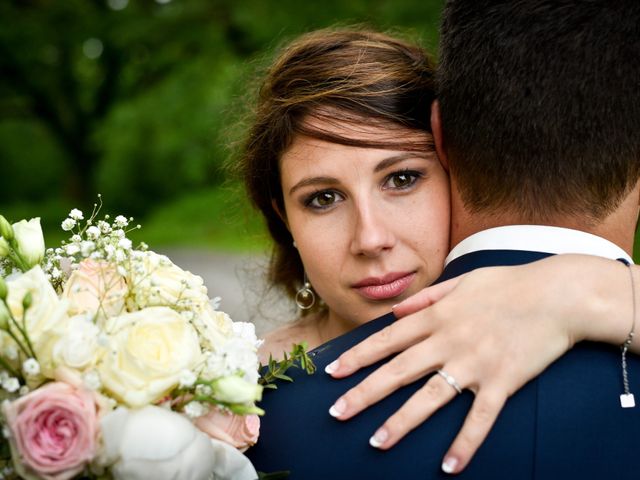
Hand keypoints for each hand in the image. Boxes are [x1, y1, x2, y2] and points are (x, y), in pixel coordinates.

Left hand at [325, 255, 627, 473]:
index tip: (334, 372)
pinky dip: (465, 442)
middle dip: (364, 393)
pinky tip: (450, 465)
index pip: (387, 339)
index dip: (357, 356)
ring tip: (377, 442)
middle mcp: (448, 341)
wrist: (557, 294)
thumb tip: (396, 311)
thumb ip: (426, 297)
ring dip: (401, 421)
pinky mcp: (501, 381)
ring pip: (430, 397)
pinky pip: (480, 417)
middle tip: (337, 412)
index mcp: (436, 316)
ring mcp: (474, 363)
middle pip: (398, 370)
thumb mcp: (461, 281)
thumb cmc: (508, 284)